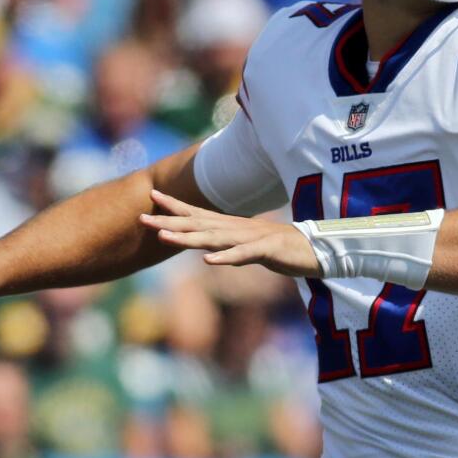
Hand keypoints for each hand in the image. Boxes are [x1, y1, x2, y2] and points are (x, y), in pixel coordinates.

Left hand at [139, 190, 320, 277]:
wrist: (315, 250)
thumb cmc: (280, 249)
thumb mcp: (248, 249)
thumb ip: (227, 249)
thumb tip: (208, 254)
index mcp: (232, 227)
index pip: (198, 213)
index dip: (174, 205)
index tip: (151, 195)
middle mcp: (237, 228)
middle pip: (198, 224)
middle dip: (169, 221)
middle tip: (142, 217)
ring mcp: (250, 238)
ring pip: (214, 238)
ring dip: (188, 238)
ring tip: (164, 236)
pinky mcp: (266, 251)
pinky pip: (243, 256)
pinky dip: (226, 258)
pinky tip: (209, 262)